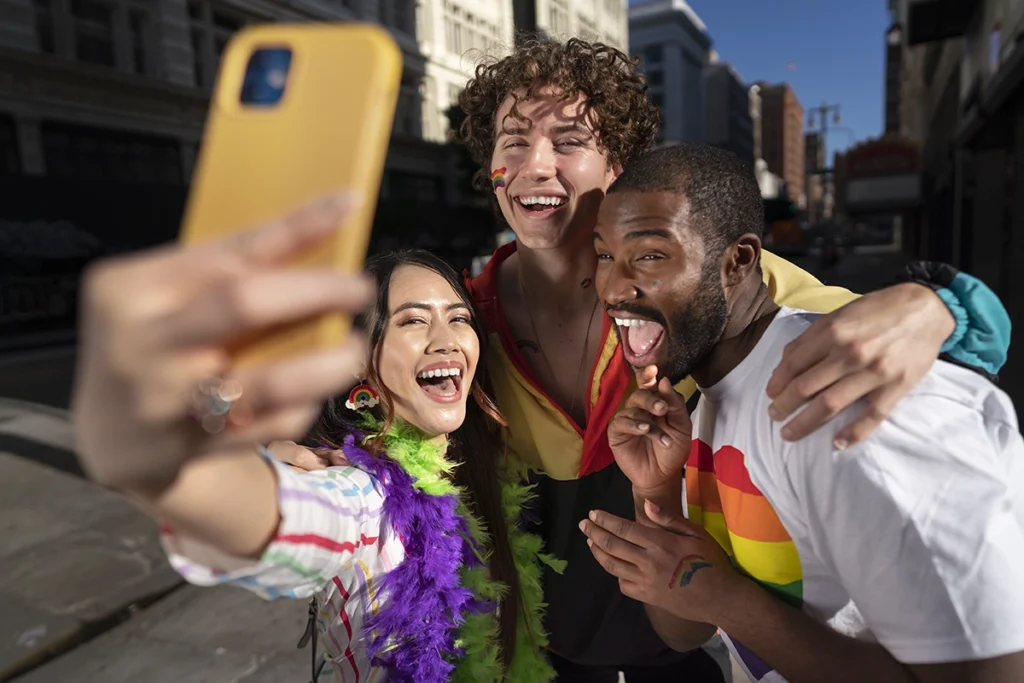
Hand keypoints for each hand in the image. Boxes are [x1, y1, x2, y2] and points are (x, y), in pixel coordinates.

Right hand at [73, 193, 371, 492]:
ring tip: (353, 350)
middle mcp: (141, 340)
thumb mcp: (168, 297)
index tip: (348, 204)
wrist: (105, 436)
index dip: (296, 225)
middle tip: (360, 288)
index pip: (228, 248)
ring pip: (270, 380)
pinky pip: (268, 423)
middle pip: (245, 303)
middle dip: (317, 291)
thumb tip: (324, 232)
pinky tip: (313, 392)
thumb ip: (226, 273)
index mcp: (131, 286)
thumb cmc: (154, 343)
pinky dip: (303, 405)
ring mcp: (162, 400)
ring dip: (328, 364)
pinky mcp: (186, 447)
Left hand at [580, 501, 745, 624]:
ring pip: (612, 566)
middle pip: (612, 545)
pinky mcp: (648, 597)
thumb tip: (645, 505)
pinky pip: (624, 585)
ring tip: (591, 542)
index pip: (623, 528)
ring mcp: (646, 581)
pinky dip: (616, 575)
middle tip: (583, 524)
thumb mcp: (695, 533)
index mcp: (659, 542)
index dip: (605, 520)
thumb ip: (668, 519)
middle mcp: (648, 561)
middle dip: (594, 533)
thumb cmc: (711, 561)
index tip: (593, 513)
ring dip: (598, 552)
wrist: (720, 597)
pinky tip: (614, 566)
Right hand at [608, 365, 691, 492]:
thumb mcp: (682, 427)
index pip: (649, 385)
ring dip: (648, 422)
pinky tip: (644, 431)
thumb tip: (664, 381)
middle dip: (650, 399)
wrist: (664, 476)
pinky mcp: (616, 433)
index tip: (653, 370)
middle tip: (662, 409)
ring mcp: (627, 420)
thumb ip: (675, 405)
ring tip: (663, 439)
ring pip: (632, 410)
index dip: (648, 376)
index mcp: (655, 404)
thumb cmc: (673, 450)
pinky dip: (633, 425)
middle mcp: (639, 409)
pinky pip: (621, 423)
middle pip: (639, 394)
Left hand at [766, 283, 954, 447]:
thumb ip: (813, 336)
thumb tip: (787, 362)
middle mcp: (850, 353)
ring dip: (804, 423)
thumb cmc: (878, 310)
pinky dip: (853, 433)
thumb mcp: (840, 313)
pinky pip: (871, 416)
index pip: (794, 364)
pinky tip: (837, 443)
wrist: (927, 309)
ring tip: (789, 433)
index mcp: (833, 332)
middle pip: (805, 388)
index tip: (770, 394)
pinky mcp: (895, 388)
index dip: (777, 382)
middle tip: (773, 416)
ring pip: (830, 405)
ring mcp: (873, 373)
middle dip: (784, 406)